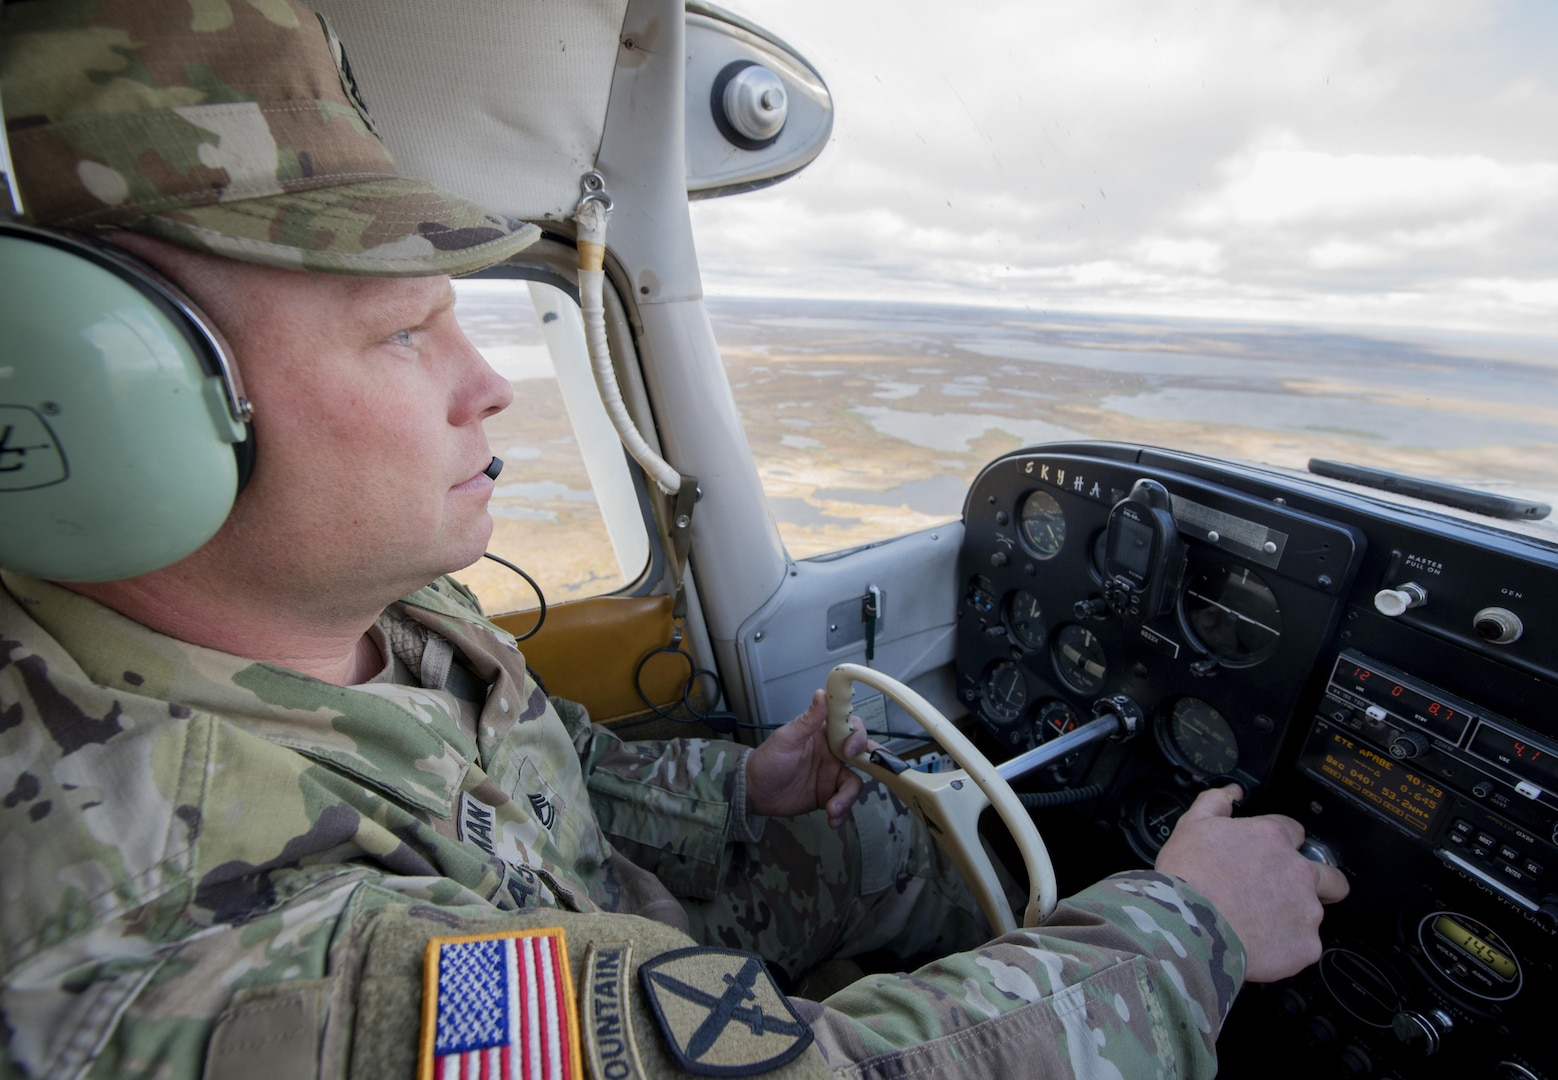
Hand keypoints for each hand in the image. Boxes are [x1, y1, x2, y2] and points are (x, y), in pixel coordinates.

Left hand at [746, 689, 871, 827]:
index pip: (852, 728)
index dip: (857, 737)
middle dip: (873, 766)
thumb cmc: (767, 760)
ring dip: (848, 798)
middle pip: (863, 755)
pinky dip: (841, 812)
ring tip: (832, 809)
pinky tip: (831, 819)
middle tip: (864, 777)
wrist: (754, 792)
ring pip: (854, 783)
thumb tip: (821, 693)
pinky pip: (844, 802)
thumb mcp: (786, 739)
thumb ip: (807, 720)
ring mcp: (832, 775)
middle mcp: (833, 753)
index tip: (848, 751)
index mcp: (824, 734)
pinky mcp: (828, 795)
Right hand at [1155, 785, 1349, 982]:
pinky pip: (1303, 948)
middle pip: (1331, 877)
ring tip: (1258, 926)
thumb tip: (1232, 792)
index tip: (1267, 855)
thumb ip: (1216, 802)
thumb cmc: (1188, 879)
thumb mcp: (1191, 826)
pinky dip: (1285, 949)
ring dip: (1292, 918)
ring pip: (1312, 914)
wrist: (1188, 929)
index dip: (1279, 843)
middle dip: (1319, 884)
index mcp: (1272, 839)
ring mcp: (1306, 912)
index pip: (1294, 831)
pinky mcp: (1305, 947)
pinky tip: (1259, 946)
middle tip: (1286, 894)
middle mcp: (1298, 873)